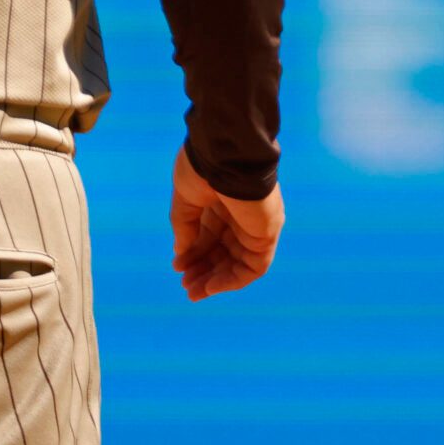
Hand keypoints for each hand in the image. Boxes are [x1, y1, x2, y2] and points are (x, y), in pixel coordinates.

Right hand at [169, 147, 282, 299]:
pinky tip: (211, 286)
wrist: (227, 153)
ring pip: (237, 261)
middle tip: (185, 285)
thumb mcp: (186, 200)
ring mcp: (255, 224)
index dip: (193, 253)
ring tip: (194, 291)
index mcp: (221, 200)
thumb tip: (181, 255)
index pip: (209, 234)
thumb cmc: (204, 167)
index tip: (177, 267)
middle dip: (203, 269)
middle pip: (223, 251)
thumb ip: (185, 228)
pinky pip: (253, 266)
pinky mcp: (266, 234)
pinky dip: (233, 279)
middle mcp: (240, 213)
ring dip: (216, 279)